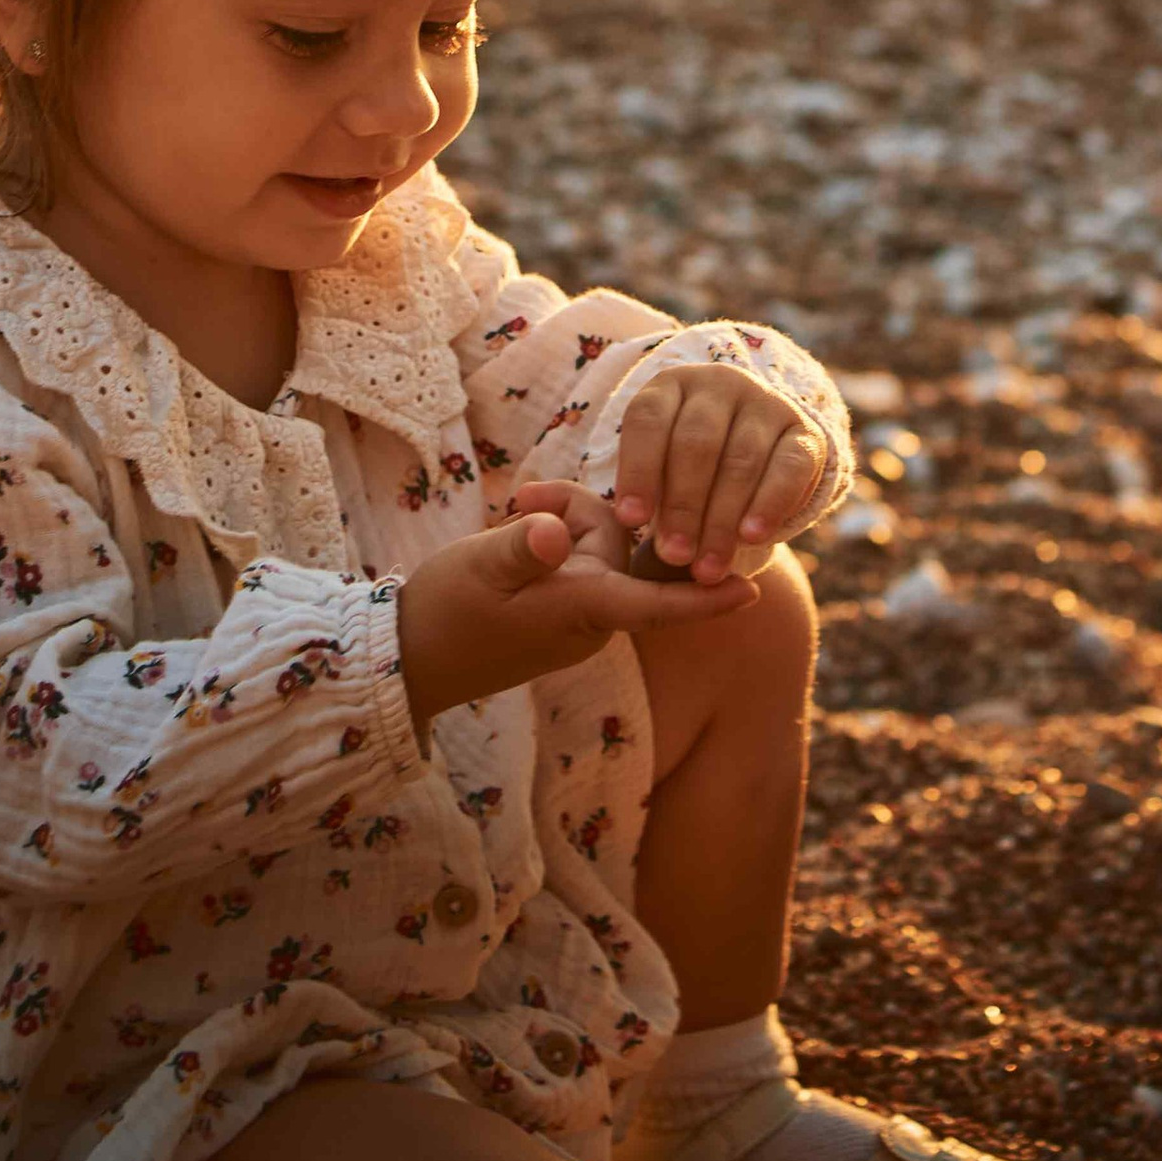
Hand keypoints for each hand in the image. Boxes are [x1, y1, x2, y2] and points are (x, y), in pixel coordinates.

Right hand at [399, 486, 753, 727]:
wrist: (408, 657)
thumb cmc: (446, 616)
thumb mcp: (480, 570)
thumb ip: (522, 547)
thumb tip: (556, 532)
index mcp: (582, 610)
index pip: (656, 604)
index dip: (704, 598)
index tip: (753, 593)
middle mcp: (590, 614)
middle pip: (616, 542)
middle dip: (575, 510)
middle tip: (518, 504)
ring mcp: (575, 612)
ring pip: (593, 542)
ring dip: (557, 519)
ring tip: (508, 517)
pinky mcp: (557, 606)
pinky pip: (573, 558)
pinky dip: (547, 536)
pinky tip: (511, 531)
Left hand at [610, 363, 829, 584]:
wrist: (750, 457)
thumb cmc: (688, 470)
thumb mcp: (661, 471)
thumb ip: (653, 500)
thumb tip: (658, 550)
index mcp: (672, 385)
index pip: (649, 419)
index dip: (638, 470)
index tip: (630, 520)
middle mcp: (719, 385)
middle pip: (697, 442)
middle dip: (683, 505)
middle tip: (673, 556)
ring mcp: (766, 404)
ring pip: (741, 460)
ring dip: (722, 519)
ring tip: (708, 567)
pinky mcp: (804, 433)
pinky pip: (789, 467)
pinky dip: (770, 505)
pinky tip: (752, 538)